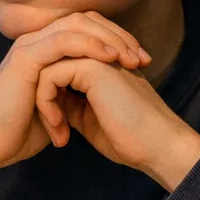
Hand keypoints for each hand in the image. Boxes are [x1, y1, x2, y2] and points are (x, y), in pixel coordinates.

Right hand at [0, 12, 149, 186]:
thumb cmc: (19, 133)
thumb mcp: (58, 108)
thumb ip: (75, 93)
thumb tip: (102, 96)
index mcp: (44, 50)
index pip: (87, 29)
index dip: (117, 40)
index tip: (142, 62)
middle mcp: (36, 41)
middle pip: (86, 20)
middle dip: (119, 36)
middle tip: (143, 58)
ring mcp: (29, 46)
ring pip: (77, 25)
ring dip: (110, 39)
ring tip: (131, 59)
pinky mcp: (25, 58)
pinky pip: (63, 41)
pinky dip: (90, 46)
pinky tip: (110, 59)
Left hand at [34, 56, 199, 190]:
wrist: (157, 146)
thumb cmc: (129, 137)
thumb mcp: (88, 117)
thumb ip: (68, 101)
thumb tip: (47, 98)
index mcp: (100, 63)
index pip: (57, 65)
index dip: (49, 96)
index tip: (58, 130)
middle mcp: (98, 52)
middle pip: (48, 61)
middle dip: (42, 94)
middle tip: (54, 128)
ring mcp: (97, 55)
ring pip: (44, 67)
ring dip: (42, 102)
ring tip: (57, 130)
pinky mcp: (93, 66)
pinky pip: (50, 75)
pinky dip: (46, 103)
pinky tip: (60, 127)